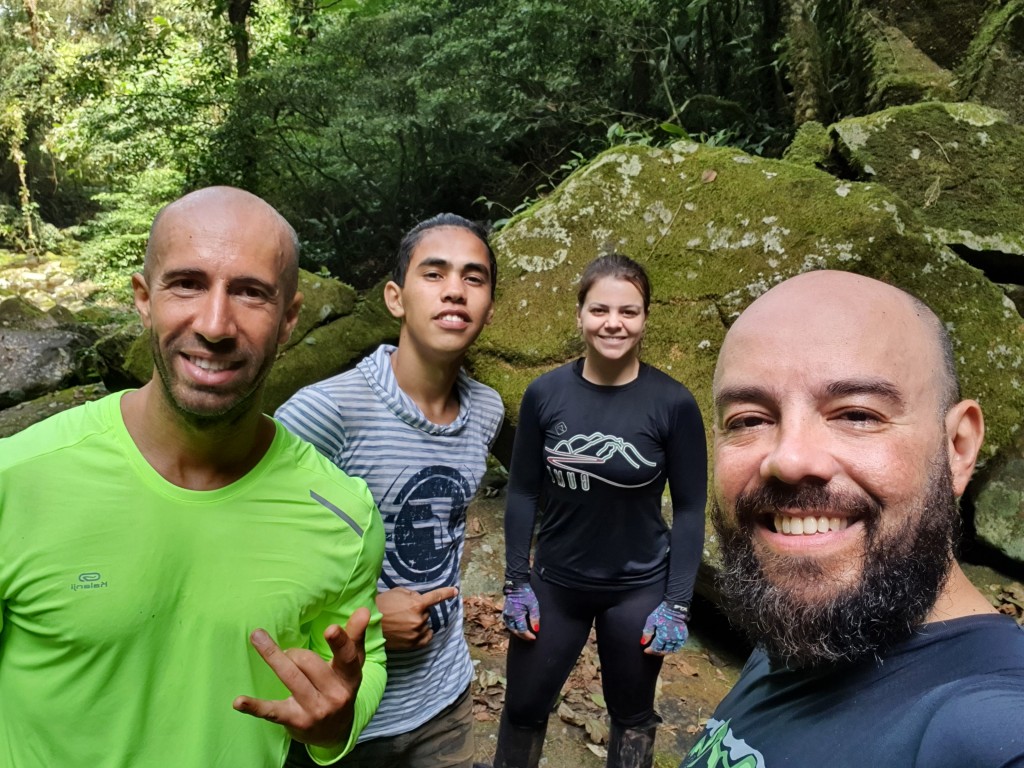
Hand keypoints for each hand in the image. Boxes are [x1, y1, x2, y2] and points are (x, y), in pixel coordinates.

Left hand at [232, 607, 368, 746]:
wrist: (335, 732)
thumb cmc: (340, 687)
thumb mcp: (351, 665)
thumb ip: (355, 637)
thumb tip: (365, 610)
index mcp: (350, 677)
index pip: (347, 657)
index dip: (339, 642)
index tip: (330, 629)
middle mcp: (336, 695)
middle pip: (310, 662)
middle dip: (294, 652)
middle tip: (289, 654)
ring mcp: (315, 710)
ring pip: (292, 678)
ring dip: (274, 657)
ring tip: (258, 638)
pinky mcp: (295, 721)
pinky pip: (272, 711)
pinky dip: (254, 706)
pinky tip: (238, 702)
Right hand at [376, 586, 458, 650]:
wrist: (369, 624)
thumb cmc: (382, 605)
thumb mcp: (398, 592)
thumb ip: (413, 595)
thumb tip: (421, 600)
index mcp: (416, 604)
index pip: (436, 597)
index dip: (446, 593)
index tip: (455, 592)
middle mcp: (419, 619)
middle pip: (427, 613)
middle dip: (419, 610)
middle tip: (404, 611)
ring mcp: (416, 633)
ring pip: (425, 625)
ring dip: (419, 622)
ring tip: (403, 621)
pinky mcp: (412, 644)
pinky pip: (426, 638)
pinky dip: (424, 634)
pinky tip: (418, 630)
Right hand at [502, 583, 539, 640]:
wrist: (516, 585)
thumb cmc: (525, 593)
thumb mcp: (533, 605)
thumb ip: (535, 618)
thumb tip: (536, 629)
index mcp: (516, 614)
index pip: (522, 630)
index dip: (528, 635)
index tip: (534, 637)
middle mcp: (509, 616)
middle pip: (515, 631)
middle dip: (523, 636)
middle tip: (531, 638)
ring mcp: (506, 614)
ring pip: (511, 628)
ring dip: (517, 633)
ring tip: (525, 634)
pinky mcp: (505, 612)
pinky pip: (508, 624)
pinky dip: (513, 628)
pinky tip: (518, 628)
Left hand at [641, 601, 688, 654]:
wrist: (674, 607)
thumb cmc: (661, 613)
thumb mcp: (651, 621)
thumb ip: (647, 632)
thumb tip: (643, 643)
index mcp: (663, 637)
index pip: (656, 648)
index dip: (650, 650)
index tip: (646, 650)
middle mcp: (672, 640)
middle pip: (664, 651)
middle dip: (657, 652)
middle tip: (653, 650)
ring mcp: (679, 639)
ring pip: (672, 650)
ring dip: (665, 651)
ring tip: (661, 648)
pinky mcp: (684, 637)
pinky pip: (679, 646)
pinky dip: (674, 648)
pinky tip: (669, 646)